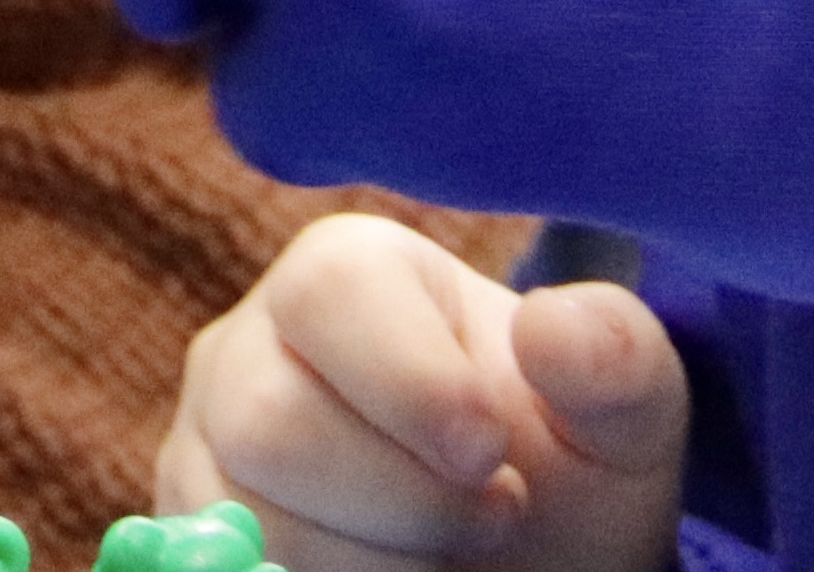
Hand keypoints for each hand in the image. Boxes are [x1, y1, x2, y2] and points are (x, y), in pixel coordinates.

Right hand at [156, 222, 686, 571]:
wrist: (522, 558)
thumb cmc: (563, 467)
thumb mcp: (620, 418)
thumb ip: (615, 361)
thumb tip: (553, 326)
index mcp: (347, 272)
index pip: (330, 295)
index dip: (413, 385)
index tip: (492, 454)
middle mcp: (248, 345)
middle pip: (270, 423)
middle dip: (402, 501)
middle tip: (492, 519)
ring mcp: (206, 445)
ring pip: (246, 517)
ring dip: (372, 567)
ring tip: (448, 558)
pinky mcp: (193, 529)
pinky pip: (227, 570)